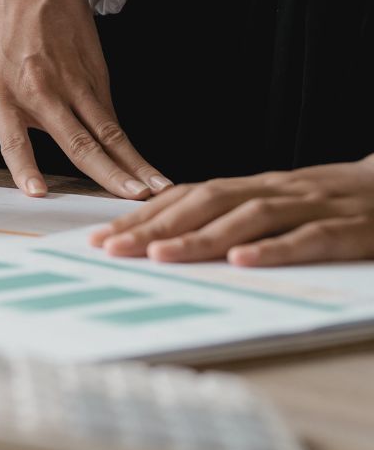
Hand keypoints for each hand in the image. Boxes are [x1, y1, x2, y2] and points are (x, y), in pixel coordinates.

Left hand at [0, 0, 164, 200]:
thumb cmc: (7, 33)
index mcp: (5, 98)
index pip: (14, 141)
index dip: (25, 167)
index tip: (38, 192)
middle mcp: (41, 94)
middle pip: (77, 141)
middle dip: (106, 173)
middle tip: (129, 199)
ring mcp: (73, 84)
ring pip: (107, 131)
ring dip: (132, 163)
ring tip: (152, 188)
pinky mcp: (97, 76)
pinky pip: (114, 117)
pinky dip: (131, 145)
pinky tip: (146, 167)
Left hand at [89, 157, 373, 265]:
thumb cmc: (336, 204)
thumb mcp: (280, 207)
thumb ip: (234, 218)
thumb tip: (169, 238)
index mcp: (254, 187)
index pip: (186, 197)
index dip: (142, 215)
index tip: (100, 237)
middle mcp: (275, 190)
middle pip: (205, 203)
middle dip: (154, 226)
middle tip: (111, 248)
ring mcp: (312, 206)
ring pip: (248, 217)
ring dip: (200, 236)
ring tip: (159, 255)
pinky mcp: (348, 228)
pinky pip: (307, 238)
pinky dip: (273, 249)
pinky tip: (242, 261)